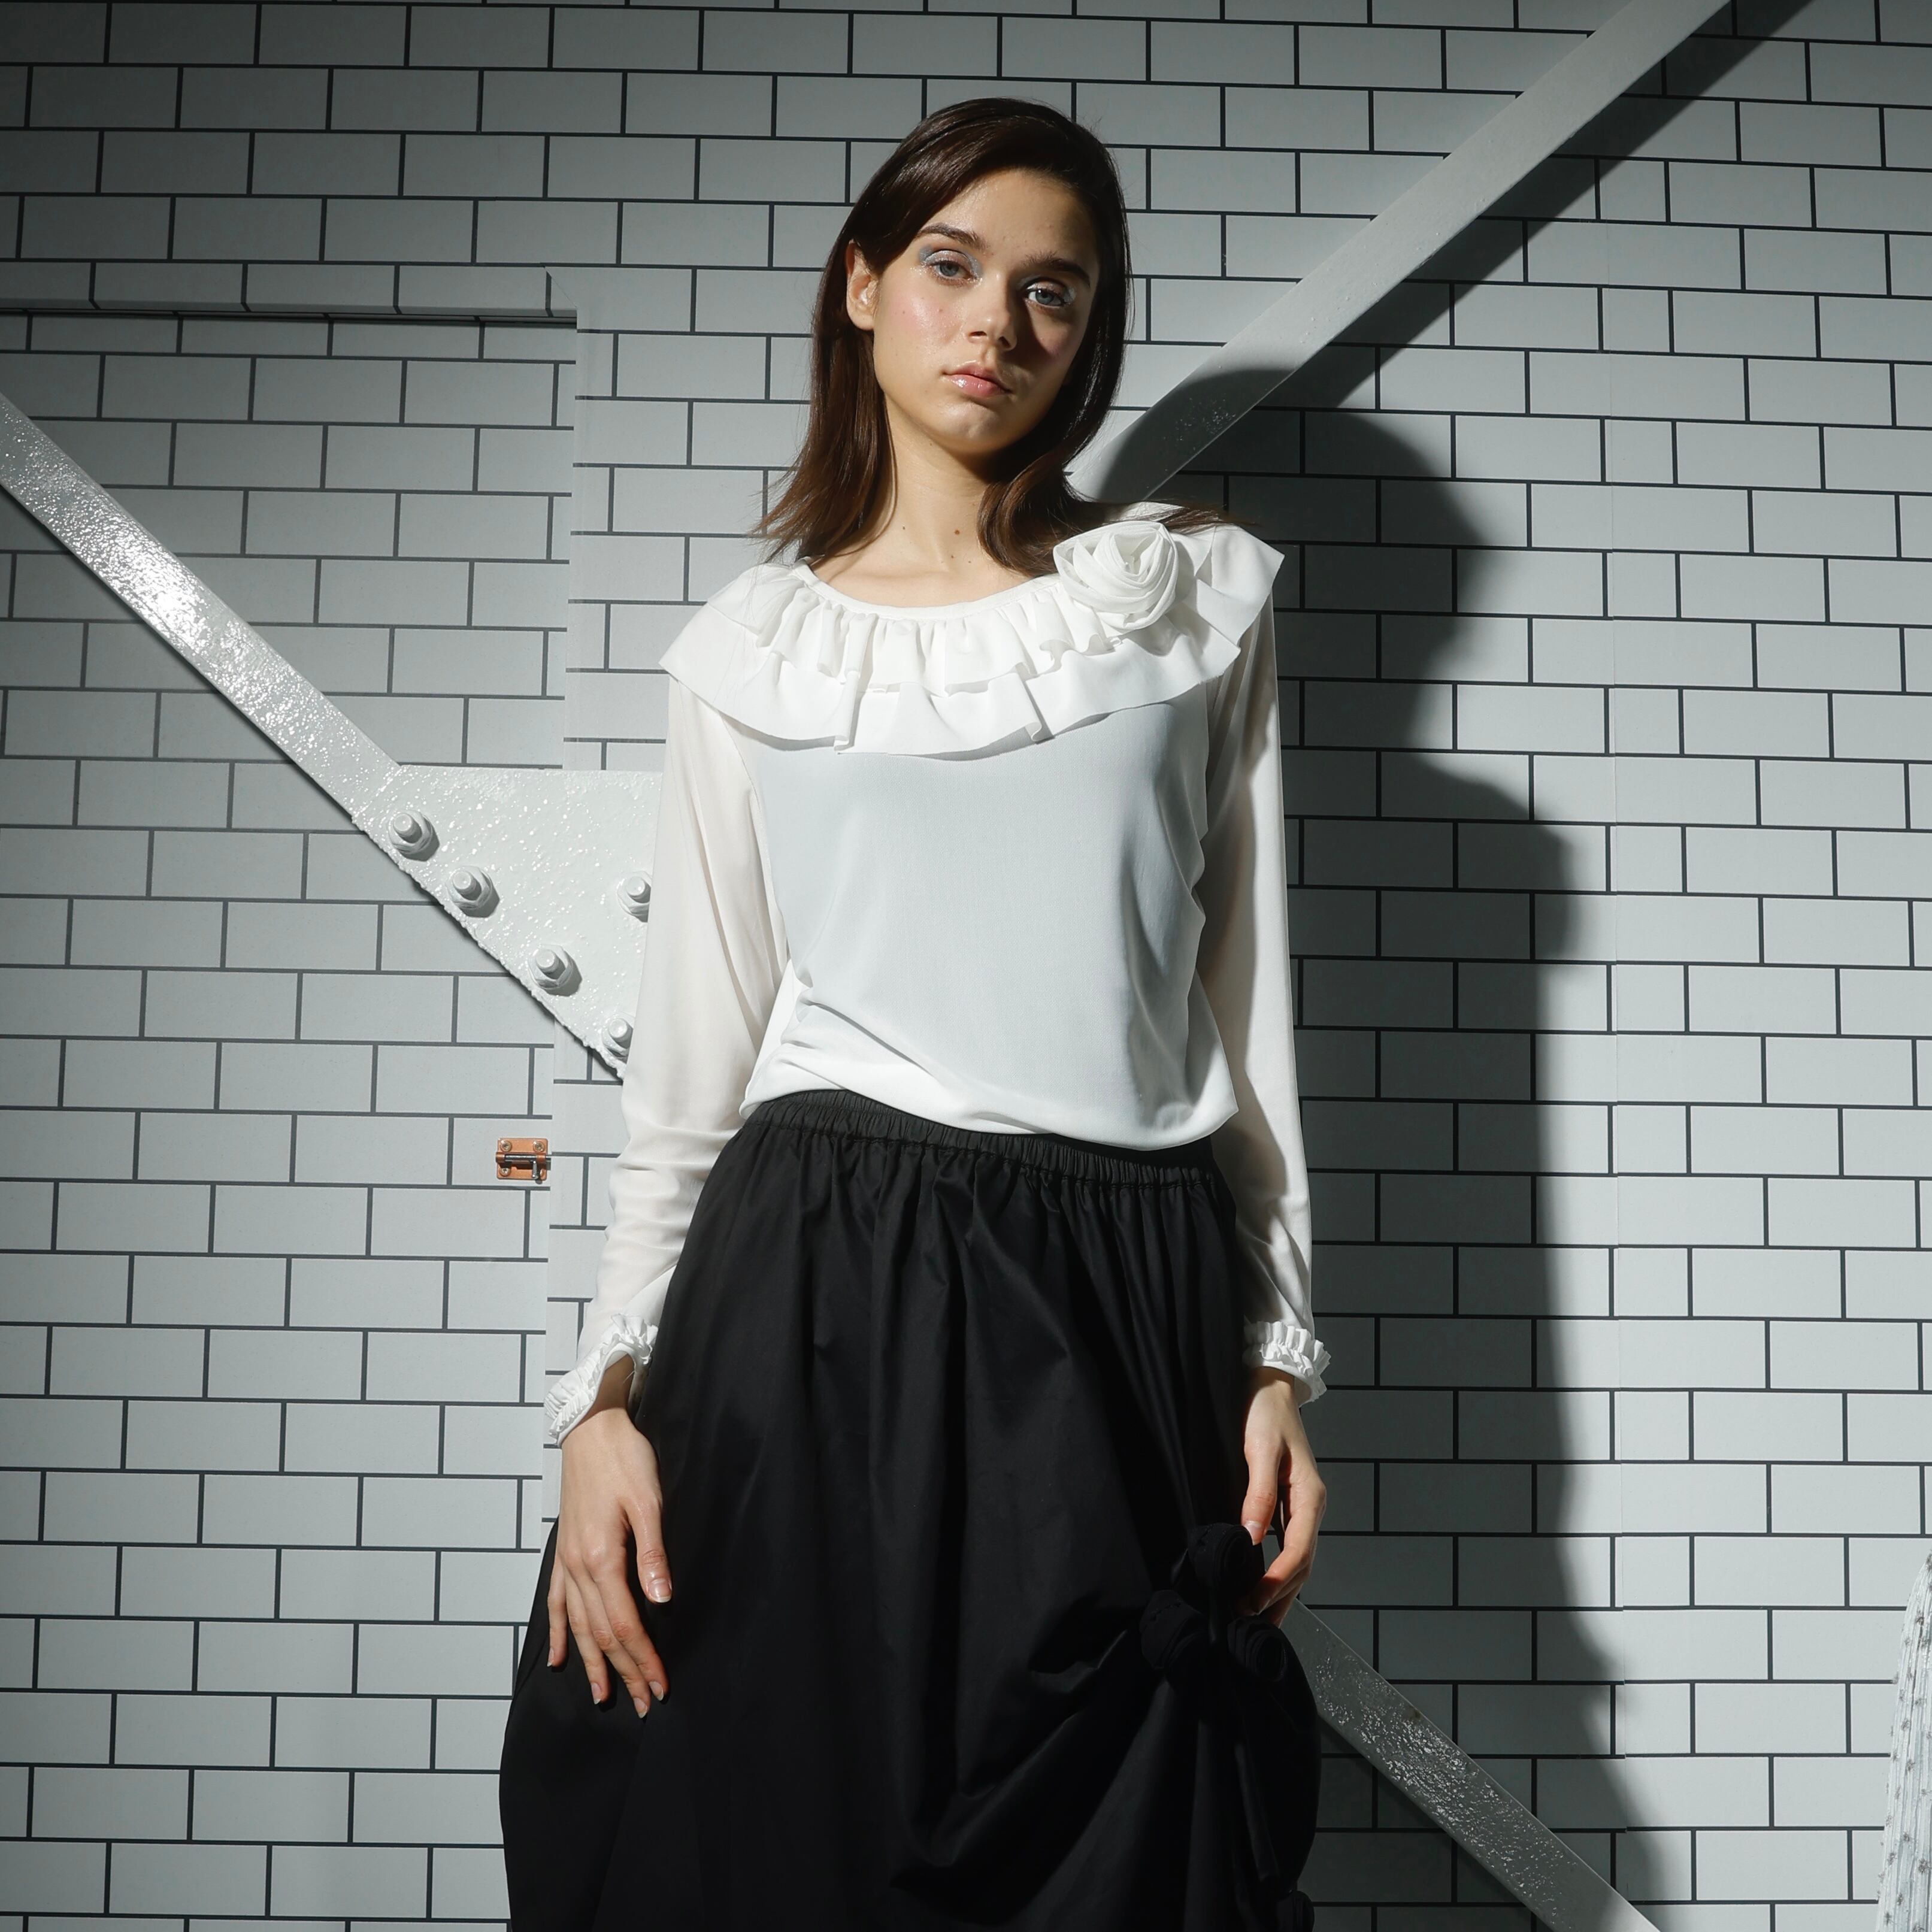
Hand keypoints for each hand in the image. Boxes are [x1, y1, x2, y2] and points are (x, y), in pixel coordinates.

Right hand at [550, 1358, 671, 1715]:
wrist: (591, 1427)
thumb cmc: (624, 1458)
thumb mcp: (648, 1501)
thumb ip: (652, 1553)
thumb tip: (661, 1601)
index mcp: (601, 1557)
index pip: (625, 1624)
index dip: (643, 1659)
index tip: (661, 1685)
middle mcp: (577, 1566)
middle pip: (602, 1633)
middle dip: (624, 1671)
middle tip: (645, 1703)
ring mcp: (566, 1560)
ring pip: (577, 1625)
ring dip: (592, 1663)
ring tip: (602, 1696)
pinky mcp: (564, 1550)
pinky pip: (556, 1601)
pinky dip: (559, 1632)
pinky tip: (559, 1657)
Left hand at [1234, 1368, 1324, 1623]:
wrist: (1270, 1385)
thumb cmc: (1265, 1413)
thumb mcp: (1261, 1449)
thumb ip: (1258, 1493)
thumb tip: (1251, 1538)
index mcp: (1310, 1497)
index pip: (1298, 1553)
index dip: (1276, 1582)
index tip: (1251, 1602)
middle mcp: (1311, 1507)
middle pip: (1301, 1565)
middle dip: (1278, 1596)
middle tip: (1246, 1622)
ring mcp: (1302, 1508)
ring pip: (1298, 1561)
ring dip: (1280, 1592)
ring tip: (1258, 1620)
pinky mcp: (1289, 1504)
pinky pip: (1288, 1547)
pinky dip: (1278, 1572)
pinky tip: (1263, 1586)